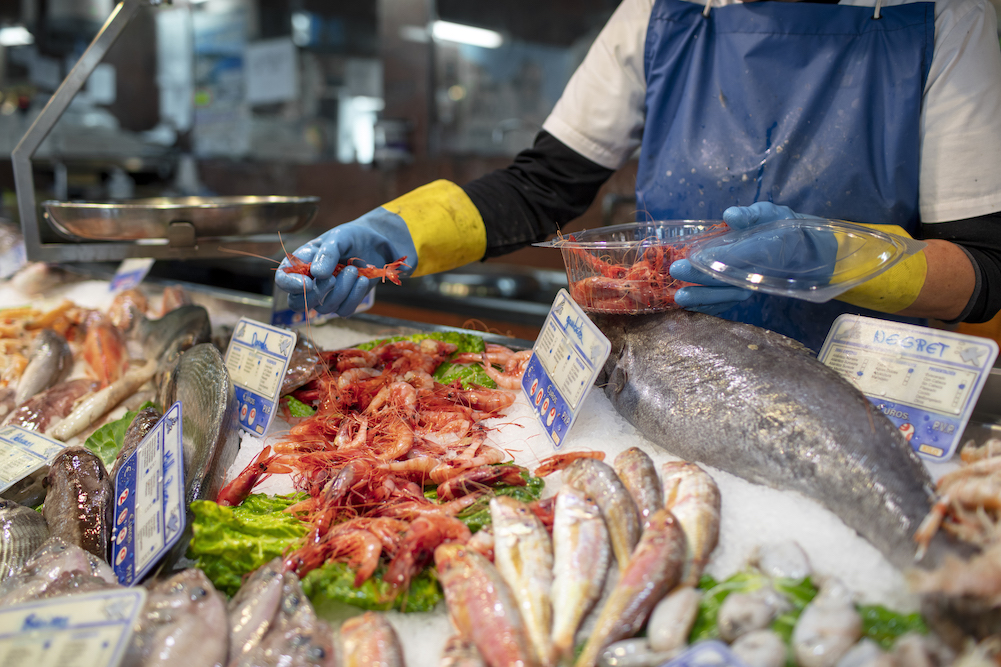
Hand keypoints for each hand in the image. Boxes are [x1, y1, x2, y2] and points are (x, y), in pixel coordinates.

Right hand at [274, 214, 415, 316]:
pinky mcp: (343, 303)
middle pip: (297, 303)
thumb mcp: (339, 237)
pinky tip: (362, 280)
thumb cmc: (352, 238)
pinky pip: (343, 311)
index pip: (283, 279)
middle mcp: (309, 282)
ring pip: (324, 308)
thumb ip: (327, 252)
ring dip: (341, 290)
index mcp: (300, 263)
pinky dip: (354, 296)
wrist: (376, 245)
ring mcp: (326, 295)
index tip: (308, 282)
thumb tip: (317, 274)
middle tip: (333, 278)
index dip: (290, 285)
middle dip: (317, 293)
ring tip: (353, 269)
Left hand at [673, 202, 830, 313]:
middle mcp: (756, 273)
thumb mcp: (769, 213)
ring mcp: (750, 287)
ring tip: (678, 298)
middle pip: (727, 279)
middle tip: (676, 271)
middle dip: (700, 277)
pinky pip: (726, 304)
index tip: (692, 255)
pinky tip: (689, 308)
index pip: (736, 256)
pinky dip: (709, 309)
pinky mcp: (743, 293)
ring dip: (702, 299)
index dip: (714, 257)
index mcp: (763, 250)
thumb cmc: (779, 226)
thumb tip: (730, 215)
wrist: (799, 249)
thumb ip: (749, 215)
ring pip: (726, 296)